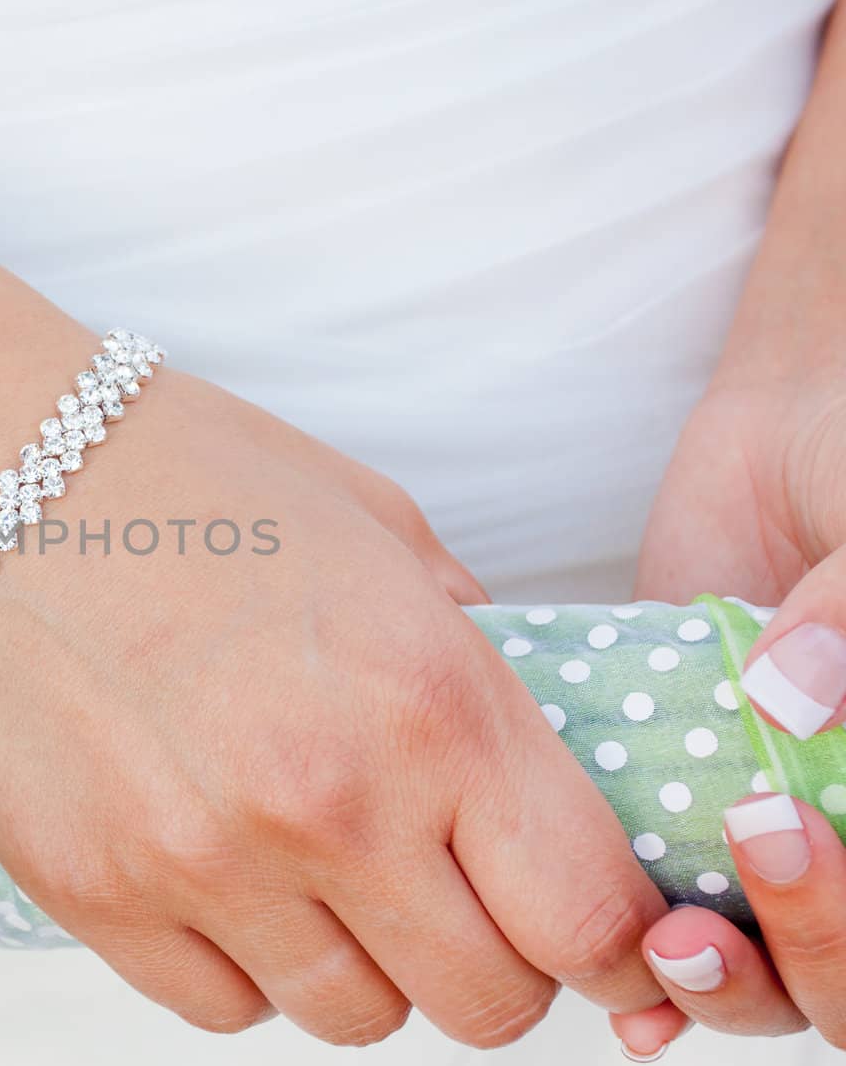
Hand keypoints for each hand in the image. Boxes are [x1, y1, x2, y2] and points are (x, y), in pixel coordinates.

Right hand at [0, 370, 666, 1044]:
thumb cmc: (185, 473)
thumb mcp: (379, 529)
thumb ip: (476, 654)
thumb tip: (529, 766)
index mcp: (429, 698)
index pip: (589, 913)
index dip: (610, 936)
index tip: (584, 922)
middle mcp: (329, 805)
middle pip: (488, 1004)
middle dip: (493, 963)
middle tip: (451, 896)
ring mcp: (202, 866)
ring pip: (354, 1020)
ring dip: (365, 963)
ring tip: (320, 870)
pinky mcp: (94, 897)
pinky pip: (221, 1011)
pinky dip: (246, 964)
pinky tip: (224, 874)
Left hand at [619, 371, 845, 1052]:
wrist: (802, 437)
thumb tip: (791, 695)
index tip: (790, 825)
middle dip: (805, 959)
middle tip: (726, 896)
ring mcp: (788, 830)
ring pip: (776, 972)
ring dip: (724, 982)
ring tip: (665, 945)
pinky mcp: (694, 804)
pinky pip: (684, 908)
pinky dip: (659, 970)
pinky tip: (628, 997)